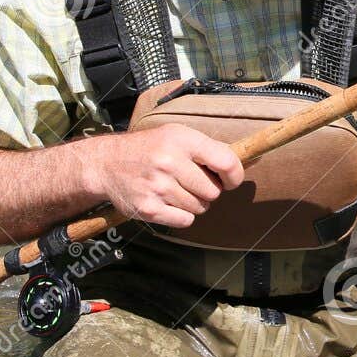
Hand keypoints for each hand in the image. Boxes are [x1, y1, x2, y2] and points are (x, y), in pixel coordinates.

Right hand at [82, 124, 244, 228]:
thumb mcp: (177, 135)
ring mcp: (158, 187)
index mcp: (181, 140)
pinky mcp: (149, 209)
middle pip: (214, 191)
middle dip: (208, 190)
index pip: (226, 162)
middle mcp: (169, 162)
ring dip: (193, 203)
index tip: (230, 180)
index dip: (234, 175)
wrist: (106, 164)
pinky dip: (181, 215)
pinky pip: (185, 220)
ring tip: (175, 189)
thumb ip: (210, 149)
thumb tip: (250, 161)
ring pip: (200, 208)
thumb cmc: (149, 149)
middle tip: (190, 182)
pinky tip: (167, 201)